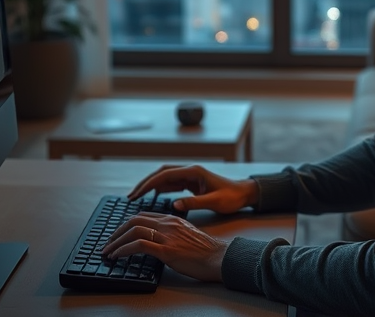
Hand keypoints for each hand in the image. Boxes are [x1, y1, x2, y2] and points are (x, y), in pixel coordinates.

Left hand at [101, 211, 226, 281]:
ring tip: (108, 252)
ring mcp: (166, 236)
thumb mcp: (186, 235)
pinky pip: (138, 245)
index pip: (143, 216)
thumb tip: (156, 241)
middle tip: (107, 243)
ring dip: (115, 242)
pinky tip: (117, 256)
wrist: (218, 257)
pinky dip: (123, 250)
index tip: (118, 235)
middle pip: (134, 221)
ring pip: (133, 231)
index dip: (126, 225)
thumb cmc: (205, 251)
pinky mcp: (166, 250)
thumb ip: (171, 233)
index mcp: (172, 219)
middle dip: (116, 232)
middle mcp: (167, 224)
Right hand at [129, 164, 259, 213]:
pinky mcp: (191, 183)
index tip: (136, 194)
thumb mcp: (214, 201)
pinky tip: (152, 196)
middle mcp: (190, 171)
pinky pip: (171, 184)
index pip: (165, 174)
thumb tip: (175, 204)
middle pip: (161, 173)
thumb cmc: (231, 197)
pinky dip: (159, 189)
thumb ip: (195, 203)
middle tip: (131, 196)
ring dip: (150, 186)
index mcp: (194, 172)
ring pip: (165, 178)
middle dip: (145, 183)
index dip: (149, 184)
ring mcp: (190, 176)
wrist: (244, 194)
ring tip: (136, 197)